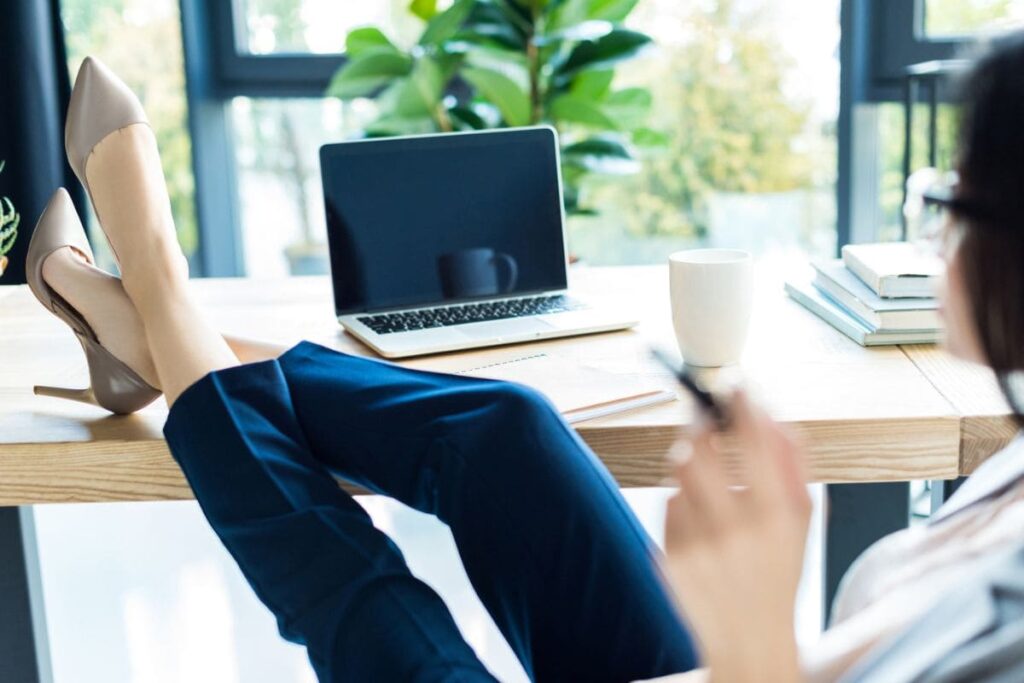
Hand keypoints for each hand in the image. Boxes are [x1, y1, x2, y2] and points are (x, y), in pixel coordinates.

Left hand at [662, 390, 810, 682]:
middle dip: (700, 426)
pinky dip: (682, 501)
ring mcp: (698, 542)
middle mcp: (735, 527)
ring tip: (708, 477)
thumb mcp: (803, 521)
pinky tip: (701, 523)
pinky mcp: (670, 554)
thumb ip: (793, 464)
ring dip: (691, 463)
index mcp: (776, 515)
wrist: (750, 640)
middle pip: (697, 448)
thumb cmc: (779, 572)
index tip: (732, 381)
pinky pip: (668, 503)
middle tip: (705, 420)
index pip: (755, 440)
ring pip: (678, 472)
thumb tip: (773, 414)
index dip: (740, 402)